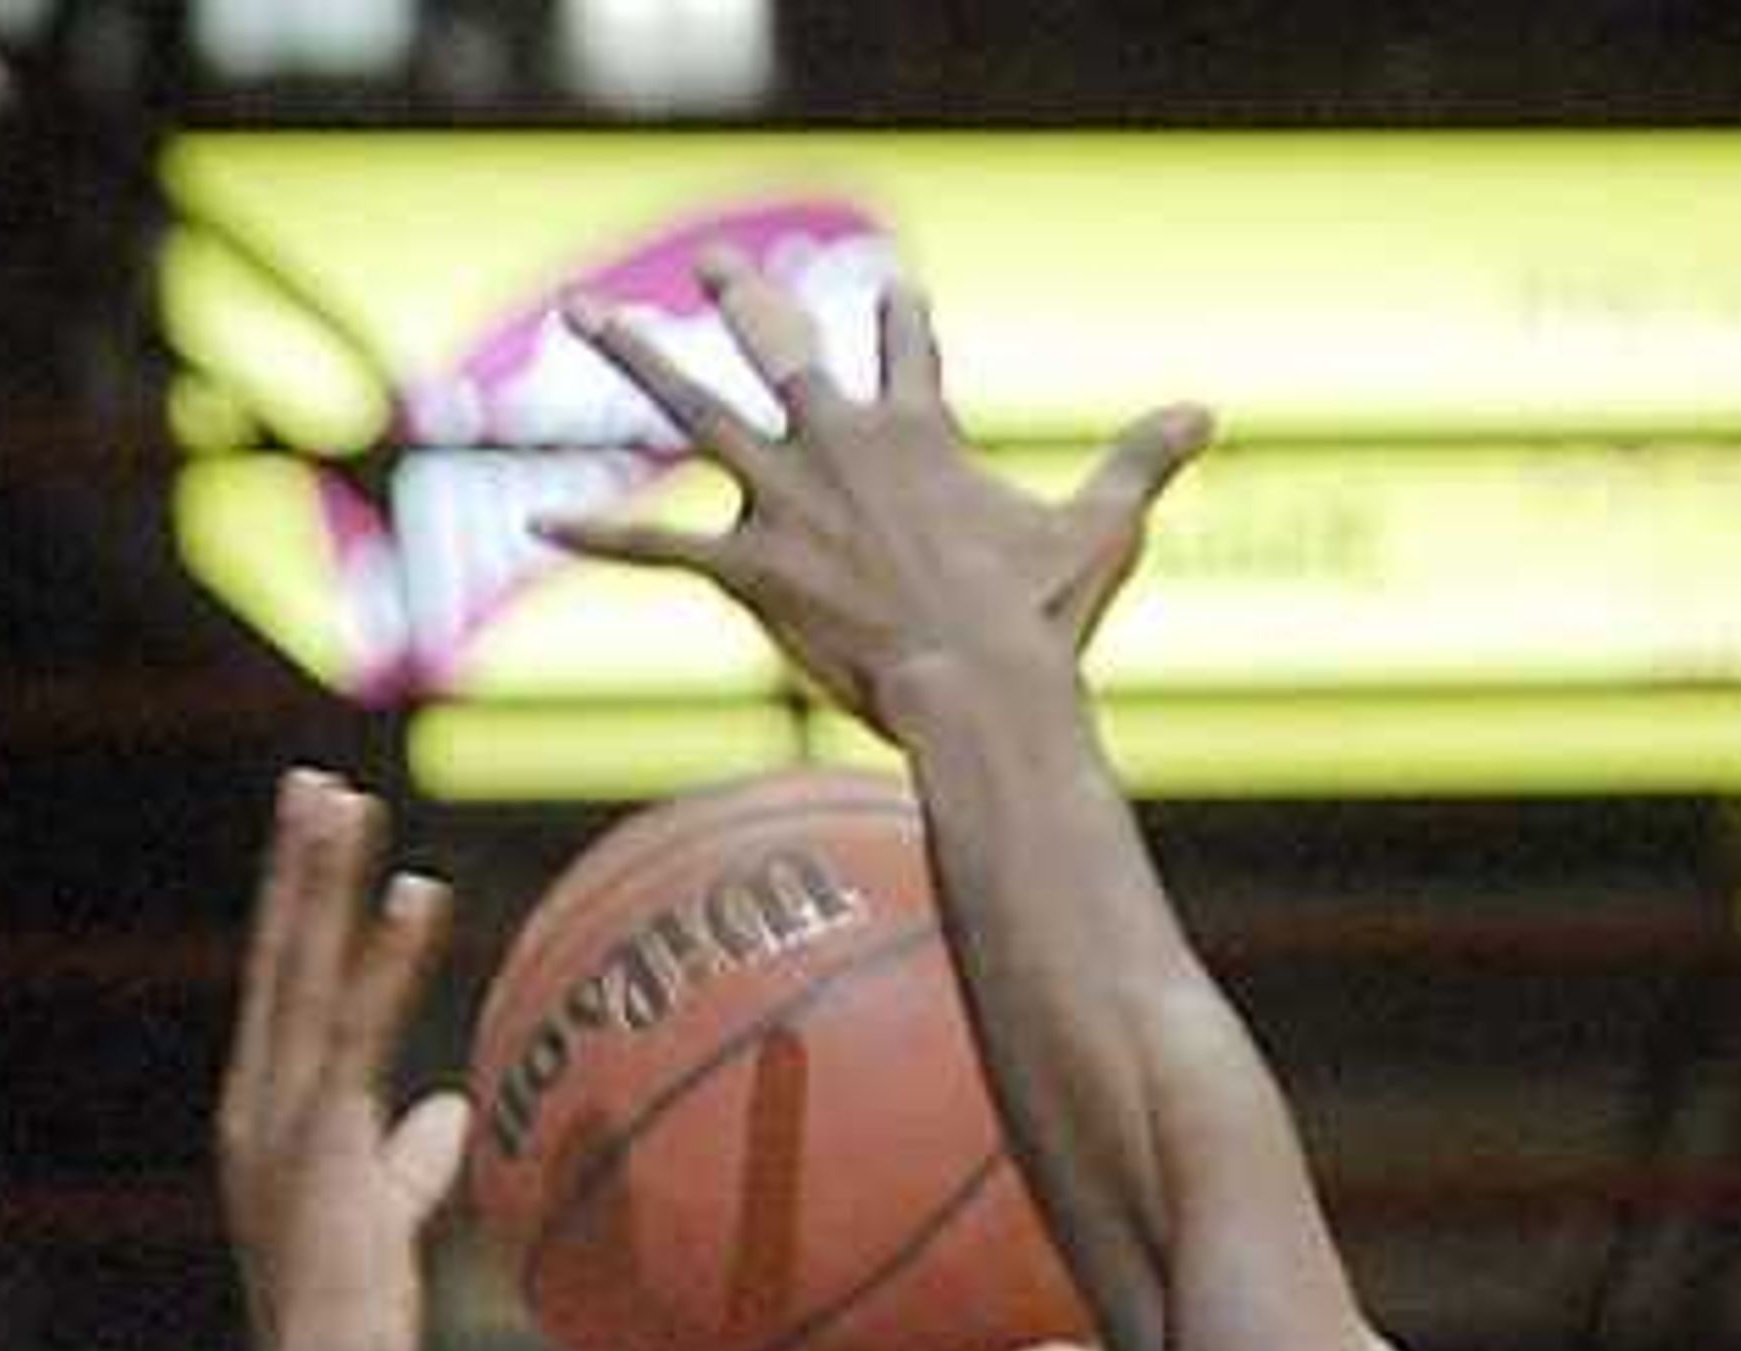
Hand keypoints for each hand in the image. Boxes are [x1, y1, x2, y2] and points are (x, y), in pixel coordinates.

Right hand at [216, 773, 469, 1350]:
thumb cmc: (352, 1330)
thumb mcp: (385, 1223)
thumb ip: (410, 1162)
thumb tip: (450, 1113)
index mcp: (264, 1124)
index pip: (283, 999)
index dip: (295, 920)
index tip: (310, 849)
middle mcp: (257, 1105)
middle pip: (277, 963)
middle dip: (293, 870)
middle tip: (309, 785)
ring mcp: (283, 1115)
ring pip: (303, 972)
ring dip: (323, 880)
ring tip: (340, 798)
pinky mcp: (326, 1133)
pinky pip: (363, 1021)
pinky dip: (391, 952)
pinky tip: (419, 887)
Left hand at [546, 267, 1206, 731]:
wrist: (982, 691)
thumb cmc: (1042, 622)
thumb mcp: (1102, 530)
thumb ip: (1142, 462)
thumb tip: (1208, 411)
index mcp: (917, 426)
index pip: (906, 345)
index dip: (903, 317)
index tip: (896, 284)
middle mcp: (839, 441)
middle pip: (779, 345)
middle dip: (746, 301)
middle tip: (712, 268)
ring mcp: (787, 498)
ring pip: (692, 410)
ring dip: (631, 359)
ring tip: (581, 318)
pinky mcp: (750, 566)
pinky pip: (655, 548)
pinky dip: (595, 535)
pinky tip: (532, 519)